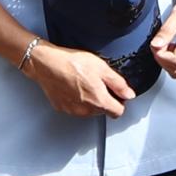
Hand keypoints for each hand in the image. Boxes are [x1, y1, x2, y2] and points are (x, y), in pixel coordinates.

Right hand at [19, 37, 134, 118]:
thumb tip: (129, 94)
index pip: (118, 112)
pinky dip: (77, 100)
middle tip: (98, 83)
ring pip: (89, 111)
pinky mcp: (62, 108)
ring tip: (84, 83)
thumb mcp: (102, 68)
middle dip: (104, 100)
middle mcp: (86, 110)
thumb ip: (118, 84)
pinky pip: (75, 108)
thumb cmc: (72, 63)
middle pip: (103, 111)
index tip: (116, 93)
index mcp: (99, 101)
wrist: (46, 63)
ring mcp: (73, 111)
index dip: (120, 102)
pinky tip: (73, 87)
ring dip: (91, 101)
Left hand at [148, 0, 175, 76]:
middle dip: (162, 59)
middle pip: (175, 70)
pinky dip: (175, 61)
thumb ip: (167, 30)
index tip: (156, 43)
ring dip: (168, 60)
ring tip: (169, 44)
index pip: (174, 61)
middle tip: (160, 43)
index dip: (160, 54)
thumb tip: (156, 45)